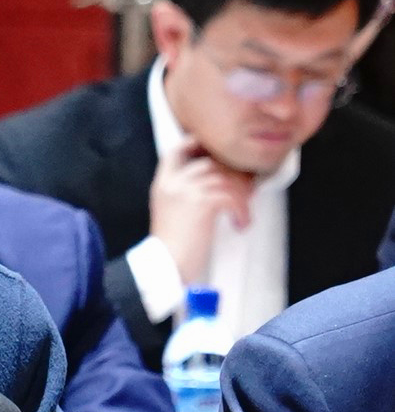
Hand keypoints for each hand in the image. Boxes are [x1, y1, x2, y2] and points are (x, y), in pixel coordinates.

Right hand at [148, 140, 255, 285]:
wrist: (166, 265)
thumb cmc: (173, 245)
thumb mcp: (172, 211)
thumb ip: (186, 192)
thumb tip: (221, 179)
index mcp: (163, 183)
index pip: (177, 150)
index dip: (198, 145)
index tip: (218, 155)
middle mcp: (173, 182)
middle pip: (210, 162)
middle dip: (233, 173)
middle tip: (247, 188)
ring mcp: (186, 190)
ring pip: (225, 178)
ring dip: (242, 193)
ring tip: (244, 210)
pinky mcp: (201, 202)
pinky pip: (232, 196)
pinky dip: (242, 210)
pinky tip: (241, 223)